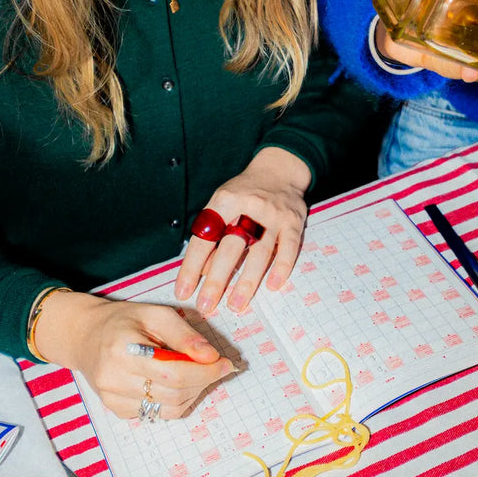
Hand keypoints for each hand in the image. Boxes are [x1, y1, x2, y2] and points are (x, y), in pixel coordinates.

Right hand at [32, 290, 233, 418]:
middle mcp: (114, 379)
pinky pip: (159, 414)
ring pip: (170, 408)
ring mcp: (113, 399)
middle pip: (174, 392)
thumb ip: (184, 335)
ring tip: (198, 372)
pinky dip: (177, 401)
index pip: (174, 372)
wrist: (85, 336)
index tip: (225, 362)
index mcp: (122, 350)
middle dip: (204, 381)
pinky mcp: (117, 410)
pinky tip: (178, 382)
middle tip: (218, 367)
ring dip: (194, 392)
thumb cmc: (122, 321)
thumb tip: (211, 356)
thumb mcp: (156, 314)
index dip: (206, 371)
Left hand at [175, 146, 310, 314]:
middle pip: (231, 248)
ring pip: (260, 252)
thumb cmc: (244, 193)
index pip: (204, 239)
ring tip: (236, 305)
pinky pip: (289, 248)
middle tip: (207, 306)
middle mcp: (249, 207)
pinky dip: (281, 268)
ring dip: (247, 281)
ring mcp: (274, 216)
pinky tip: (272, 286)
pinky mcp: (294, 222)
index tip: (184, 291)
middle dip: (217, 280)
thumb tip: (201, 272)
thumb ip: (211, 236)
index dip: (191, 267)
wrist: (278, 170)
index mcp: (225, 201)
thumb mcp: (221, 205)